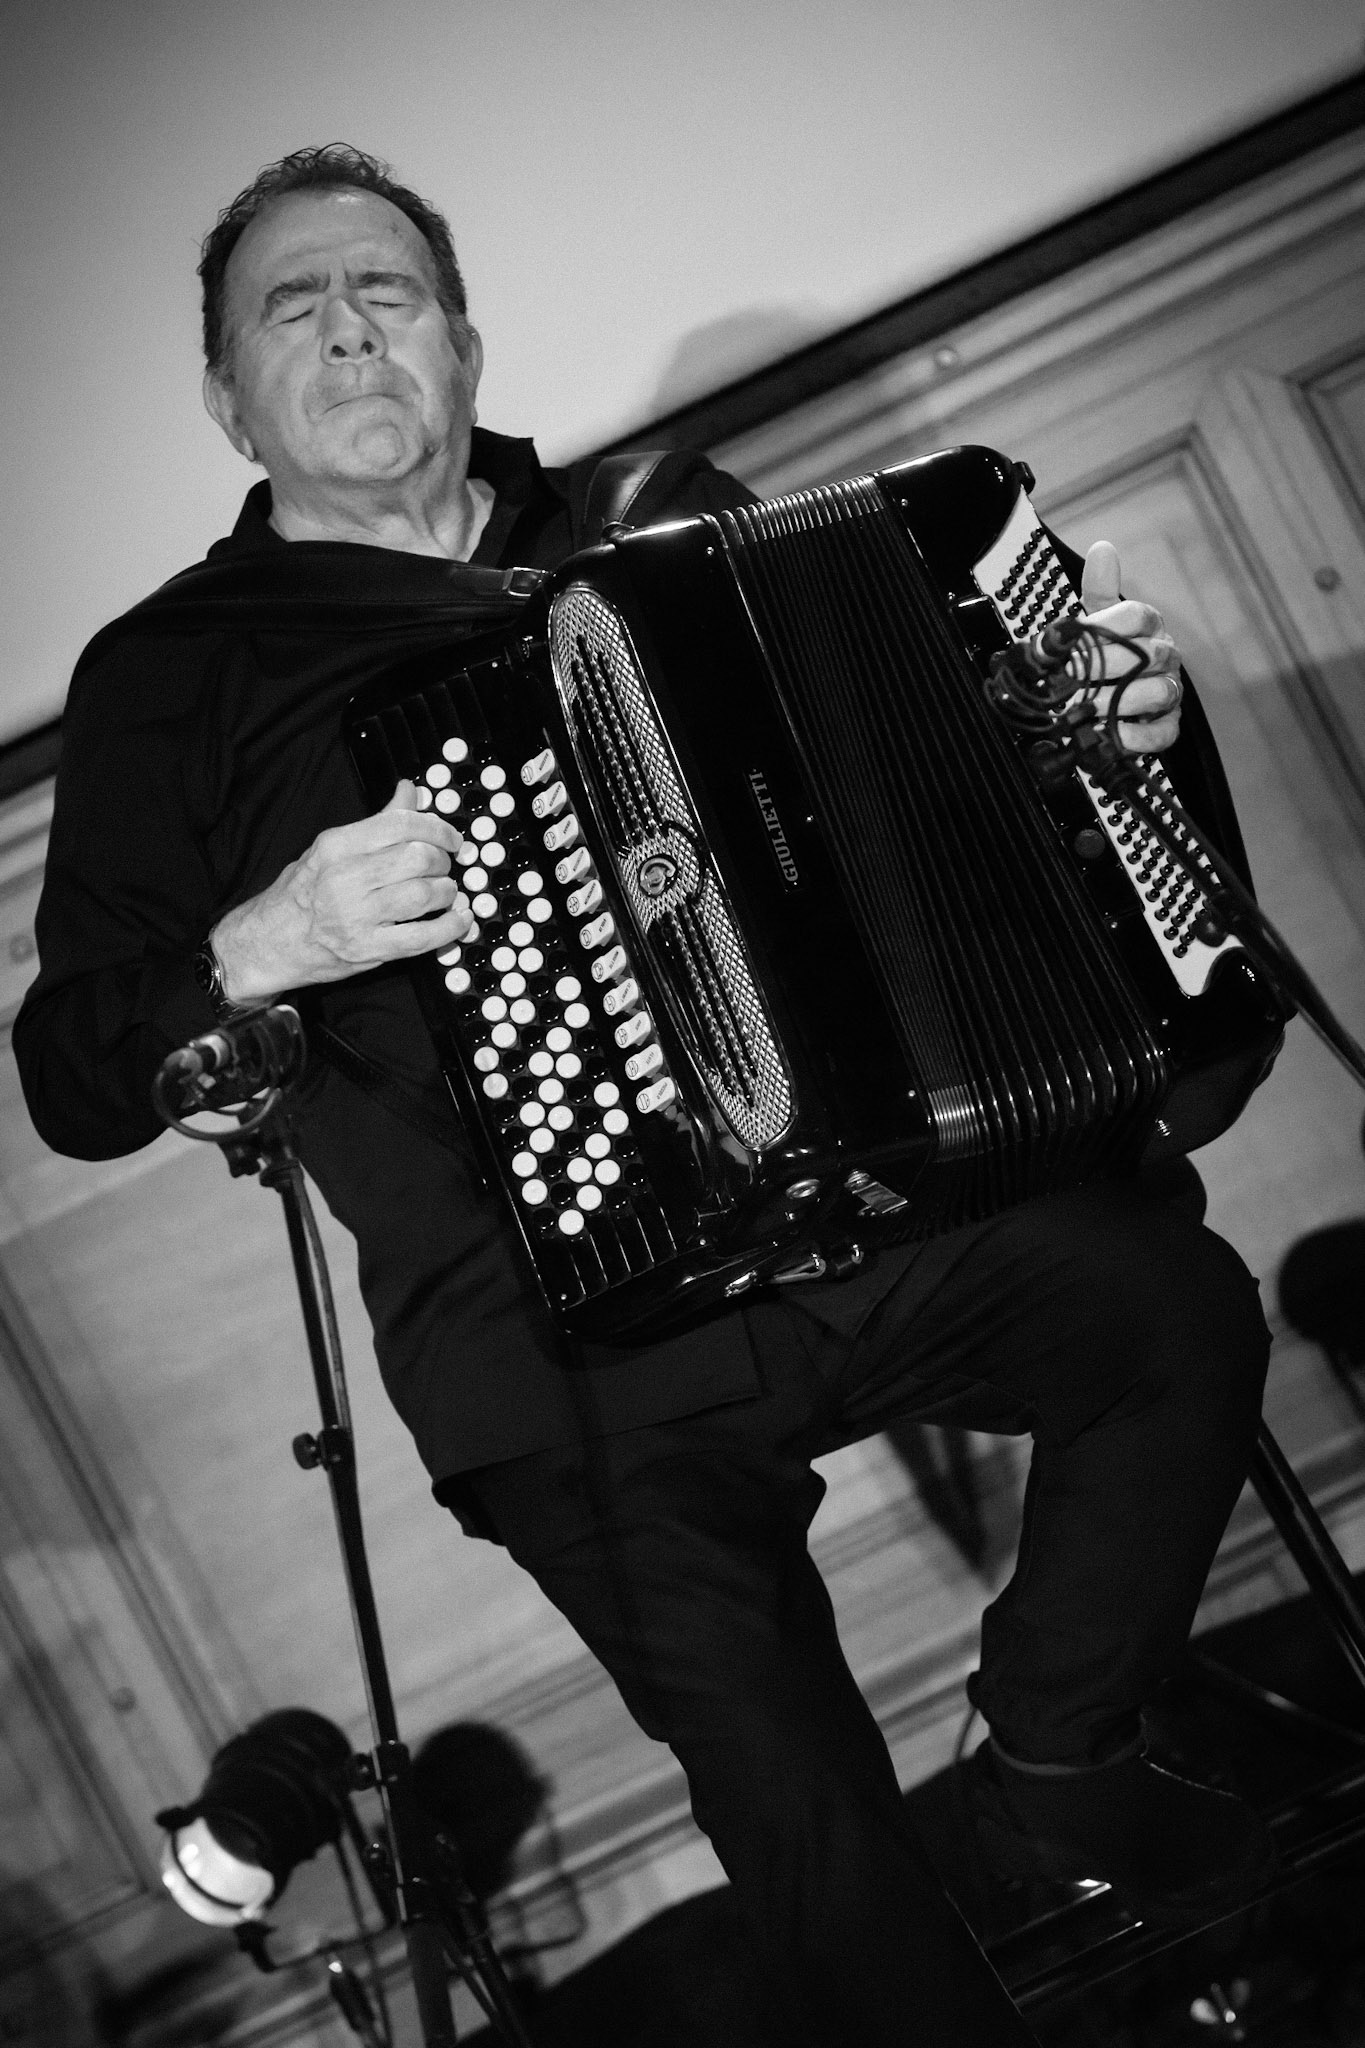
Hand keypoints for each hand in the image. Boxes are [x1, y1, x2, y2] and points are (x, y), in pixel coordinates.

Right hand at [211, 780, 472, 1001]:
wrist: (269, 942)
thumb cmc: (301, 894)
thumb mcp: (331, 848)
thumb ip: (377, 822)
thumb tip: (410, 792)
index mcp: (337, 845)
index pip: (401, 824)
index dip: (437, 828)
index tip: (451, 839)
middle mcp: (345, 878)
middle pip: (418, 858)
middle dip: (442, 862)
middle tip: (443, 867)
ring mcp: (356, 916)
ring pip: (424, 895)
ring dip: (446, 892)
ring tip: (445, 893)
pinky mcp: (367, 949)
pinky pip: (422, 938)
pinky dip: (449, 928)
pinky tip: (457, 920)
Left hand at [1078, 542, 1183, 753]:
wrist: (1118, 697)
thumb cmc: (1110, 655)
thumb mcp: (1100, 621)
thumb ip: (1100, 591)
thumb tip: (1103, 549)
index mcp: (1148, 628)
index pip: (1138, 616)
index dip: (1108, 624)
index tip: (1077, 636)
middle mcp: (1164, 657)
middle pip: (1146, 656)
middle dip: (1106, 667)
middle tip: (1070, 678)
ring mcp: (1169, 692)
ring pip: (1157, 693)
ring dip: (1120, 702)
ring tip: (1085, 709)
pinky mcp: (1168, 726)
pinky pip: (1162, 733)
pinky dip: (1136, 737)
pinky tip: (1111, 736)